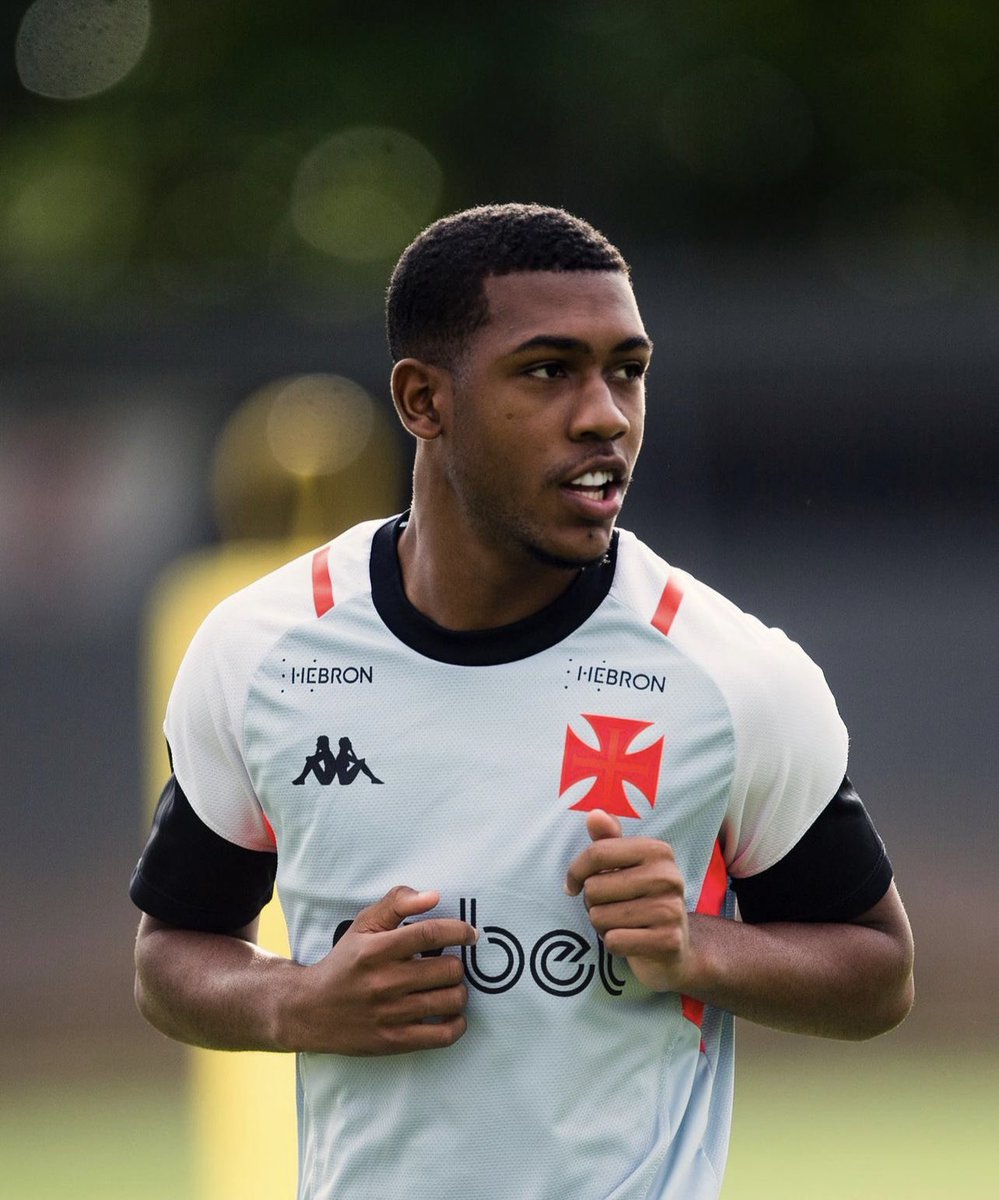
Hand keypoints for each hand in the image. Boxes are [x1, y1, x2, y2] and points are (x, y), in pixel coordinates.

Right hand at [285, 886, 477, 1054]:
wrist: (310, 1010)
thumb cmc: (345, 962)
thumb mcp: (363, 925)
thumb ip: (397, 903)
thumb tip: (434, 896)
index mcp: (376, 949)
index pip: (429, 934)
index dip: (458, 931)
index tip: (470, 934)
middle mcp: (384, 982)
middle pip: (447, 969)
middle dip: (456, 964)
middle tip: (448, 964)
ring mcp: (390, 1014)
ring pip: (450, 1000)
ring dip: (458, 990)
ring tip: (448, 986)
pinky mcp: (394, 1041)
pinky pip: (443, 1035)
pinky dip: (457, 1023)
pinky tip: (452, 1013)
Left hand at [564, 809, 691, 991]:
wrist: (676, 948)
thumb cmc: (641, 900)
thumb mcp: (626, 867)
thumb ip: (608, 840)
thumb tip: (594, 814)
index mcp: (657, 851)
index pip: (597, 852)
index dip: (575, 871)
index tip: (573, 884)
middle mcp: (668, 877)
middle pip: (594, 888)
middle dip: (592, 903)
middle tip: (611, 907)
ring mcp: (671, 910)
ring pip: (600, 917)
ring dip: (603, 925)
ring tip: (622, 923)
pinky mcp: (668, 941)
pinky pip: (614, 941)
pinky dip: (614, 944)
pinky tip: (631, 940)